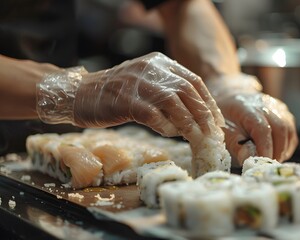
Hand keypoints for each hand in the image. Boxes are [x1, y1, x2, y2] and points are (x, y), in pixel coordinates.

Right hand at [37, 52, 223, 141]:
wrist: (80, 94)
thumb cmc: (116, 94)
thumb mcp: (146, 83)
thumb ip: (168, 92)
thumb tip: (195, 115)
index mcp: (160, 63)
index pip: (193, 81)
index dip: (209, 102)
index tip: (217, 120)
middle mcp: (151, 69)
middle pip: (188, 91)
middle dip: (204, 114)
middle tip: (213, 132)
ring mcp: (138, 84)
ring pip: (174, 102)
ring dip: (189, 123)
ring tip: (197, 138)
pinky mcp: (126, 101)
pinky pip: (154, 115)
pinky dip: (166, 126)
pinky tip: (170, 133)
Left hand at [207, 74, 297, 164]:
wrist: (232, 98)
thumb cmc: (226, 117)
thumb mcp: (223, 131)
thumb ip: (235, 145)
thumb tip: (248, 160)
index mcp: (248, 108)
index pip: (262, 129)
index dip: (265, 148)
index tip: (262, 163)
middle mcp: (266, 105)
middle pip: (280, 130)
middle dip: (276, 151)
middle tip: (267, 166)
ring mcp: (278, 108)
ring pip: (289, 131)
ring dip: (282, 150)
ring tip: (271, 161)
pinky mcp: (284, 113)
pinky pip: (291, 132)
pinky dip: (286, 146)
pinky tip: (276, 153)